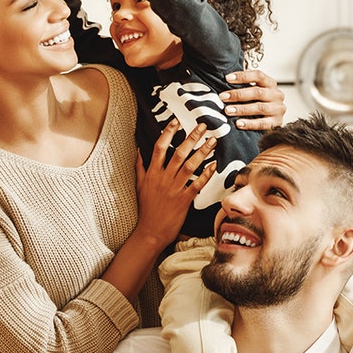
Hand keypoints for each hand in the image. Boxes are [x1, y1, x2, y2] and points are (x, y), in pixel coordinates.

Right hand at [135, 119, 216, 246]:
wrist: (150, 231)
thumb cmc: (146, 208)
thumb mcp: (139, 185)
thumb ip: (140, 166)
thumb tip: (139, 149)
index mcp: (152, 173)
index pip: (160, 147)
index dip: (168, 133)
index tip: (176, 121)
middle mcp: (163, 178)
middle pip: (178, 153)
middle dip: (191, 137)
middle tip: (202, 125)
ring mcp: (174, 189)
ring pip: (190, 166)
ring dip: (202, 152)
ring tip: (212, 141)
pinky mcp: (183, 200)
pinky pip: (197, 184)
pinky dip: (206, 174)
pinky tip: (214, 165)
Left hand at [220, 69, 286, 130]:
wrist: (275, 121)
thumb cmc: (261, 103)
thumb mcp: (255, 91)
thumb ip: (244, 86)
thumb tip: (224, 81)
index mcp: (270, 84)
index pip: (258, 75)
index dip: (242, 76)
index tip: (227, 79)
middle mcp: (276, 95)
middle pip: (257, 92)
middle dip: (238, 94)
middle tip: (223, 97)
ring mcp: (278, 109)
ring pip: (259, 108)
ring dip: (242, 109)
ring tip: (228, 111)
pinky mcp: (277, 123)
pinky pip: (262, 124)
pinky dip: (249, 124)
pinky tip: (238, 123)